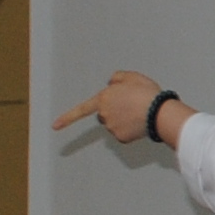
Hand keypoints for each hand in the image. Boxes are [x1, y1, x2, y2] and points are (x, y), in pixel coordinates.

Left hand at [52, 70, 176, 144]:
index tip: (54, 127)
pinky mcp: (121, 138)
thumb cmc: (147, 93)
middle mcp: (104, 115)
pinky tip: (141, 122)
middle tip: (131, 104)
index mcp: (104, 99)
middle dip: (113, 110)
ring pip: (114, 124)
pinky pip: (123, 133)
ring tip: (140, 112)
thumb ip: (117, 78)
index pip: (82, 109)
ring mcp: (112, 128)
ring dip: (123, 119)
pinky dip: (131, 129)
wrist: (159, 112)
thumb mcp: (132, 76)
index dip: (67, 118)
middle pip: (104, 113)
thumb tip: (112, 84)